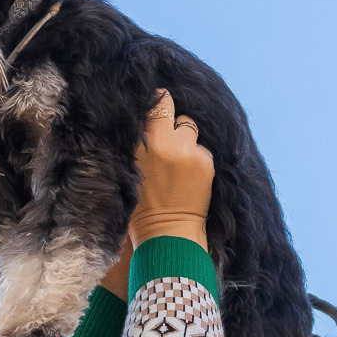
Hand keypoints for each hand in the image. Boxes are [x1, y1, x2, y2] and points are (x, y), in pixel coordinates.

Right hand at [129, 89, 214, 250]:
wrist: (168, 233)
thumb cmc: (141, 206)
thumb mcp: (129, 168)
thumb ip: (136, 142)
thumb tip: (143, 118)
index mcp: (141, 144)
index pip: (153, 105)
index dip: (154, 103)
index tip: (155, 106)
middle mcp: (165, 142)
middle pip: (171, 109)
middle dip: (170, 118)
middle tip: (167, 135)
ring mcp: (188, 150)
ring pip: (189, 127)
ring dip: (185, 137)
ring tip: (180, 158)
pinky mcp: (206, 161)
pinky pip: (202, 147)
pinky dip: (197, 155)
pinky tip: (190, 173)